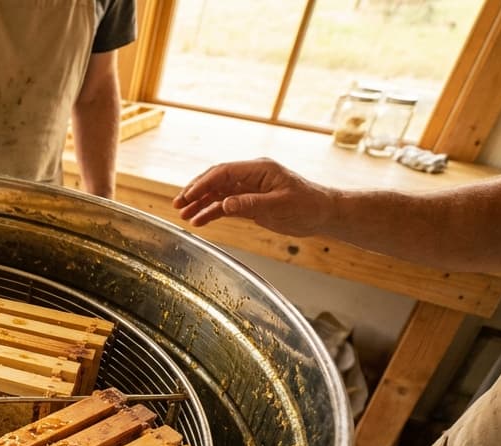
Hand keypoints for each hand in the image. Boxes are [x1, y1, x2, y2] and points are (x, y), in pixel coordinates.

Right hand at [172, 158, 333, 235]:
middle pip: (216, 180)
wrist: (322, 214)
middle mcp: (250, 176)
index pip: (224, 172)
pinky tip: (200, 221)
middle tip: (178, 204)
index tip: (188, 195)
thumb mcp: (279, 205)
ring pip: (217, 193)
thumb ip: (250, 204)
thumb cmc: (307, 205)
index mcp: (258, 169)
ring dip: (200, 203)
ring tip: (183, 215)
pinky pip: (225, 205)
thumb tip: (224, 205)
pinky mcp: (249, 202)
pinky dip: (212, 212)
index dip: (203, 183)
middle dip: (195, 191)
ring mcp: (249, 189)